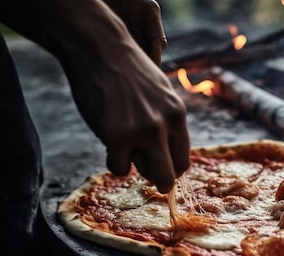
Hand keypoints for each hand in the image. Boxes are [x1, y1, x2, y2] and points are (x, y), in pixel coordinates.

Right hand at [0, 0, 189, 192]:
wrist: (99, 47)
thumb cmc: (127, 71)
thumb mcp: (160, 94)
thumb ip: (166, 122)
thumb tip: (166, 160)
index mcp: (177, 114)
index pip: (183, 161)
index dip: (170, 168)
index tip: (157, 165)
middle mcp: (164, 125)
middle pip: (169, 177)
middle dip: (157, 180)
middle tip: (143, 168)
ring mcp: (142, 131)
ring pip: (145, 175)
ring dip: (132, 164)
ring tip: (123, 142)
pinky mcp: (116, 135)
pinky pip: (119, 169)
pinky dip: (113, 162)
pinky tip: (109, 141)